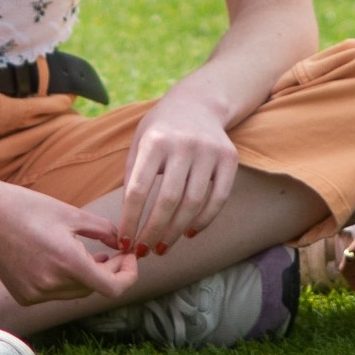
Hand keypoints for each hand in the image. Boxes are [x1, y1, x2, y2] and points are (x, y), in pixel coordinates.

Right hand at [0, 177, 143, 309]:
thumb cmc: (28, 207)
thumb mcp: (72, 214)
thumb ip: (105, 231)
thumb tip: (125, 244)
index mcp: (67, 261)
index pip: (112, 288)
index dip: (128, 276)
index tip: (129, 258)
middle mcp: (51, 283)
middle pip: (94, 288)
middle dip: (109, 271)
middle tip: (114, 251)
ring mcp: (35, 293)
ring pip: (75, 292)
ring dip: (88, 277)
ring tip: (91, 255)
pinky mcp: (23, 296)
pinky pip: (55, 294)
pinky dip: (65, 281)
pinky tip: (60, 261)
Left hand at [114, 96, 243, 254]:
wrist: (198, 102)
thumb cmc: (161, 129)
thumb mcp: (139, 142)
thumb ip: (132, 176)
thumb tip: (127, 221)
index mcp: (155, 140)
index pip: (139, 190)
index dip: (130, 221)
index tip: (125, 242)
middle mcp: (183, 144)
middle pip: (168, 201)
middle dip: (153, 232)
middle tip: (144, 252)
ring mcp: (209, 151)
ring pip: (193, 203)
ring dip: (176, 231)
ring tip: (163, 246)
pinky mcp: (229, 158)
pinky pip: (218, 198)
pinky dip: (204, 220)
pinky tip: (190, 232)